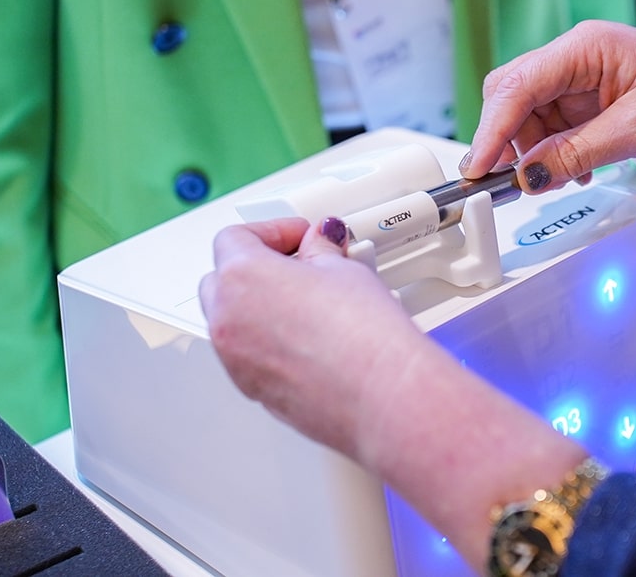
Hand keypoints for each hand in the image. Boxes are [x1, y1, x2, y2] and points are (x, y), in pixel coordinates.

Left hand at [198, 217, 588, 570]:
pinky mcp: (274, 398)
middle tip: (323, 262)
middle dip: (273, 264)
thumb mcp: (354, 271)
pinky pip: (268, 354)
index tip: (313, 235)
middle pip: (230, 276)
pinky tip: (343, 338)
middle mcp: (235, 329)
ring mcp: (249, 369)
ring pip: (248, 318)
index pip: (237, 234)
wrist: (404, 407)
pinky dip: (292, 339)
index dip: (277, 228)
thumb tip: (329, 244)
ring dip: (283, 301)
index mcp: (245, 286)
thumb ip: (330, 250)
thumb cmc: (381, 341)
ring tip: (341, 299)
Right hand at [461, 20, 635, 188]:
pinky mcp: (588, 99)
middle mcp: (575, 58)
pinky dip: (553, 153)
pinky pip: (553, 126)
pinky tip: (573, 170)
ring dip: (534, 152)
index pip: (517, 85)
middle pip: (513, 96)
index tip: (479, 166)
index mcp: (584, 48)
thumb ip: (577, 154)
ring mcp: (580, 78)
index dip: (492, 129)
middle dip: (508, 140)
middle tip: (508, 181)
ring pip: (529, 115)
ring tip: (556, 179)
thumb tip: (530, 176)